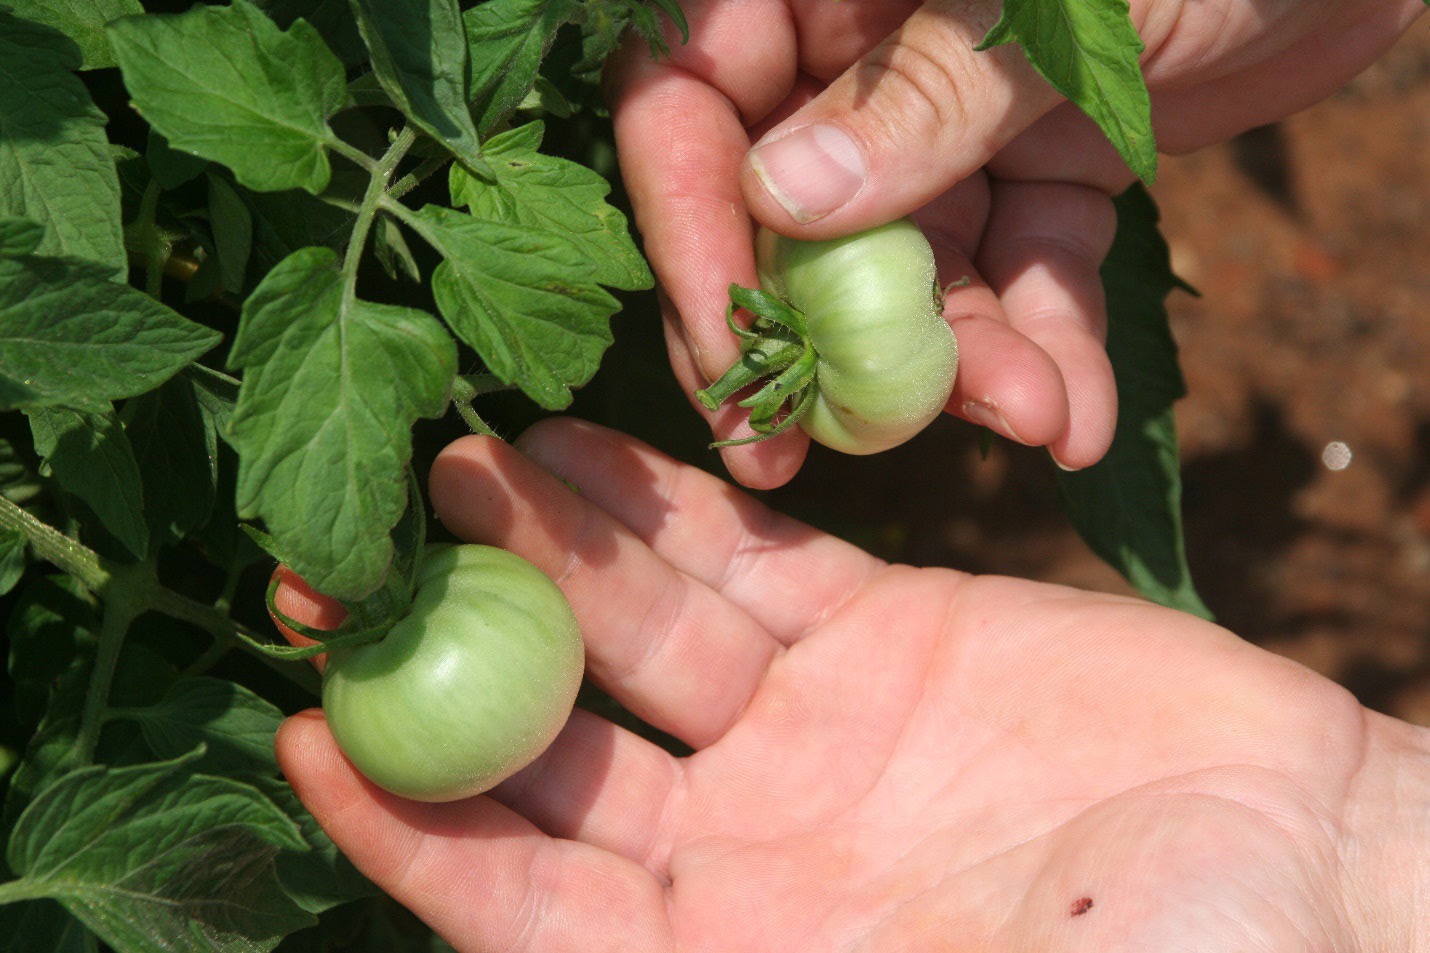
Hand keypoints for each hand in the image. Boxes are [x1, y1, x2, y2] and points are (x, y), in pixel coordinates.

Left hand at [275, 419, 1427, 951]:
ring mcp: (805, 731)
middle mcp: (742, 851)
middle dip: (450, 654)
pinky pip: (744, 561)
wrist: (1314, 867)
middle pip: (554, 742)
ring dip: (546, 547)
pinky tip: (586, 448)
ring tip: (461, 462)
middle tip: (350, 561)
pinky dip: (666, 507)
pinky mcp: (879, 631)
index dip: (412, 831)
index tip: (311, 739)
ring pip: (638, 626)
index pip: (522, 902)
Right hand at [606, 0, 1424, 486]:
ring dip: (962, 363)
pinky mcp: (1044, 167)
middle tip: (790, 455)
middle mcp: (869, 48)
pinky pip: (1020, 273)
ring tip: (1031, 420)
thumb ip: (921, 96)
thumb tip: (775, 197)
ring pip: (914, 267)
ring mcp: (957, 118)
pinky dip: (1048, 346)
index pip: (690, 96)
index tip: (724, 346)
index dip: (686, 222)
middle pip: (783, 209)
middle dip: (806, 336)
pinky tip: (1076, 418)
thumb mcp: (1063, 1)